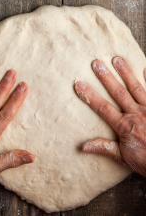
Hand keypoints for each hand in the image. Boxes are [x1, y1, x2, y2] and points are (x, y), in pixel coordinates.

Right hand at [74, 57, 145, 176]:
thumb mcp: (123, 158)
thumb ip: (104, 148)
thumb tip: (83, 146)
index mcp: (124, 125)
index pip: (103, 107)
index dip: (89, 95)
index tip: (78, 84)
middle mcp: (136, 113)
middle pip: (118, 92)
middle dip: (106, 77)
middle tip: (96, 63)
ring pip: (136, 87)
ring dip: (125, 73)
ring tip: (117, 59)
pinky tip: (144, 68)